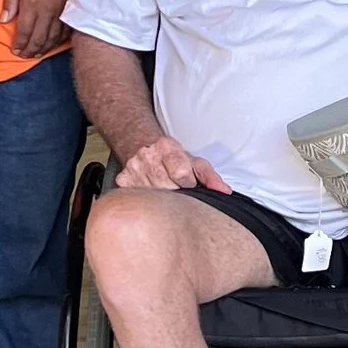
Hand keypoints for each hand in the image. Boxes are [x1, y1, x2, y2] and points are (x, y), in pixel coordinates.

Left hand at [2, 0, 83, 61]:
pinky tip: (55, 42)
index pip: (23, 32)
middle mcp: (47, 13)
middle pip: (38, 39)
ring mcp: (61, 12)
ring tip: (37, 54)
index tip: (15, 51)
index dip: (19, 44)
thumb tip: (4, 19)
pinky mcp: (72, 9)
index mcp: (31, 6)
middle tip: (25, 56)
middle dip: (30, 50)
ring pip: (52, 38)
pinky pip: (65, 31)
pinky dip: (59, 40)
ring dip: (44, 48)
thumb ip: (12, 1)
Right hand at [115, 136, 231, 193]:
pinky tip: (151, 194)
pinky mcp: (122, 180)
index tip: (188, 184)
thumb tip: (224, 192)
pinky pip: (139, 199)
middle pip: (166, 187)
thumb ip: (210, 176)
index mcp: (167, 147)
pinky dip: (148, 201)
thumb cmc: (174, 159)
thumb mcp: (194, 162)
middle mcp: (147, 155)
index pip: (180, 172)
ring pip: (153, 195)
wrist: (143, 147)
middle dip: (175, 192)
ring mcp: (133, 168)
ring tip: (165, 190)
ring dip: (162, 198)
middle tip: (176, 189)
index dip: (188, 183)